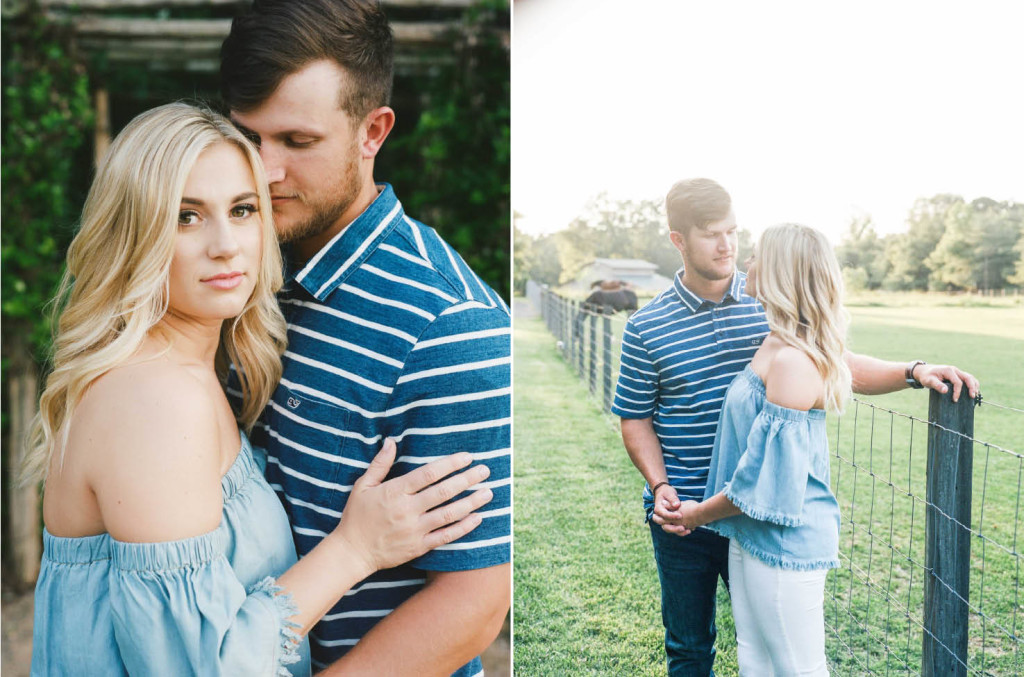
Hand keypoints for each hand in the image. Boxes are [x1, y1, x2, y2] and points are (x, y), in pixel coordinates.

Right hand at [334, 439, 491, 573]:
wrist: (352, 552)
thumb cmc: (357, 516)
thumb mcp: (363, 485)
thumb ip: (380, 463)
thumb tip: (391, 440)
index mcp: (395, 491)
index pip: (428, 474)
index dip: (450, 464)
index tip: (467, 457)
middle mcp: (407, 510)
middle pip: (443, 492)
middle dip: (467, 479)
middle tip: (485, 470)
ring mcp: (414, 530)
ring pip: (449, 514)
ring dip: (471, 502)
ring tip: (488, 492)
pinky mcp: (419, 547)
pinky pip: (445, 536)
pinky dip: (463, 528)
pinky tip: (478, 518)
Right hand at [650, 484, 691, 536]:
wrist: (664, 493)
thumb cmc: (666, 492)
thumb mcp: (669, 493)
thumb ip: (673, 499)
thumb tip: (677, 505)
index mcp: (658, 509)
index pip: (664, 515)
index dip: (672, 516)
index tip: (680, 515)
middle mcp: (660, 517)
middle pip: (664, 526)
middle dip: (674, 528)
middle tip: (682, 528)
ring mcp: (665, 520)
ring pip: (669, 529)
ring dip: (678, 531)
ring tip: (688, 531)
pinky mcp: (670, 522)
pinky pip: (674, 529)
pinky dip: (681, 531)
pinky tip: (690, 529)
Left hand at [914, 363, 979, 401]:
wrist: (924, 371)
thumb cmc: (926, 376)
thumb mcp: (929, 381)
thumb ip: (937, 385)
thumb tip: (945, 391)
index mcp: (948, 371)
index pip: (957, 382)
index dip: (958, 391)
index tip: (955, 400)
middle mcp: (954, 370)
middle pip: (968, 377)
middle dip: (972, 387)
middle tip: (972, 396)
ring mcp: (957, 372)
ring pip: (970, 377)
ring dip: (974, 385)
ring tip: (975, 394)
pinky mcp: (957, 375)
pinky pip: (967, 378)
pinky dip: (972, 384)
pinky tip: (973, 390)